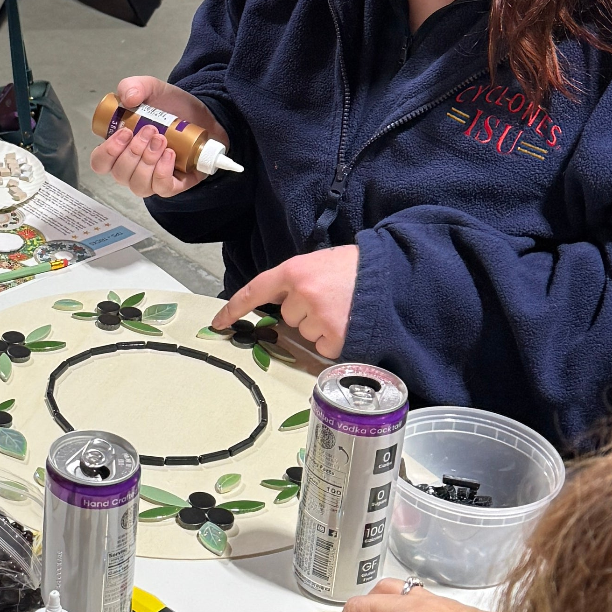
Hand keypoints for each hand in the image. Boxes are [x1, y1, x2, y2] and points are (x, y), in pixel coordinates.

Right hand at [88, 76, 225, 198]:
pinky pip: (162, 189)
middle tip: (151, 130)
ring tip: (162, 140)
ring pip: (139, 185)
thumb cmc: (171, 106)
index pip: (100, 162)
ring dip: (148, 162)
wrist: (202, 114)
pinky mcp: (174, 184)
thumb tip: (127, 98)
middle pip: (120, 174)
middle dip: (134, 152)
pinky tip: (170, 155)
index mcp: (119, 148)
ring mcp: (152, 179)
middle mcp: (132, 168)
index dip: (108, 152)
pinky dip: (163, 173)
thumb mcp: (151, 89)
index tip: (125, 132)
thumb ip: (134, 85)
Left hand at [213, 244, 360, 358]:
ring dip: (320, 326)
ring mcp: (319, 316)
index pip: (255, 290)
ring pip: (306, 333)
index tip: (218, 323)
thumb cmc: (356, 267)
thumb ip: (296, 280)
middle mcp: (301, 293)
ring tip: (343, 308)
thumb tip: (281, 302)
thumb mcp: (320, 263)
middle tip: (330, 298)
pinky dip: (335, 341)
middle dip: (304, 311)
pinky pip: (324, 347)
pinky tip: (349, 323)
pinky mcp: (336, 336)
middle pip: (288, 316)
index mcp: (294, 270)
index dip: (234, 308)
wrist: (393, 275)